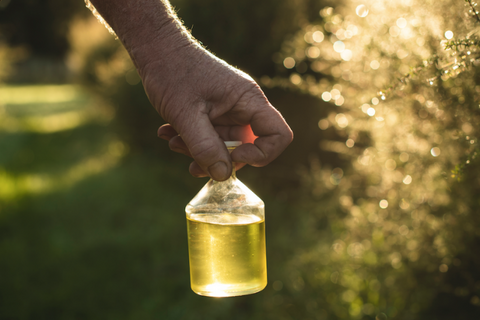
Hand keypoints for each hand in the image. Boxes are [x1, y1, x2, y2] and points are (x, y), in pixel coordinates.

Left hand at [141, 44, 292, 180]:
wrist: (155, 49)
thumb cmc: (172, 73)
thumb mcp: (186, 115)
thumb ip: (205, 147)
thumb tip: (223, 176)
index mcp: (248, 100)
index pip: (278, 134)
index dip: (261, 154)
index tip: (232, 156)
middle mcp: (243, 106)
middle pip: (246, 145)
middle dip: (218, 157)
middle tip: (190, 159)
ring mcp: (228, 109)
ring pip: (224, 144)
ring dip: (198, 150)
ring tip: (172, 141)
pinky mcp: (213, 112)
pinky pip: (210, 135)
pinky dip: (191, 141)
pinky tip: (168, 133)